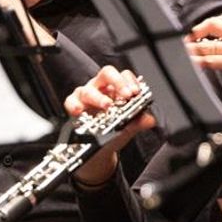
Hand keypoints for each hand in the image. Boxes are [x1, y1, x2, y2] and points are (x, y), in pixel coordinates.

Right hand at [64, 66, 156, 187]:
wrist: (101, 148)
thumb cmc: (114, 131)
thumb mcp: (128, 127)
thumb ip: (139, 122)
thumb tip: (150, 120)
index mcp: (116, 89)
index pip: (124, 76)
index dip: (130, 81)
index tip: (136, 92)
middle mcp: (101, 87)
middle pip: (107, 73)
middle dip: (117, 82)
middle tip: (126, 95)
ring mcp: (86, 95)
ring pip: (89, 89)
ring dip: (99, 97)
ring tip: (107, 105)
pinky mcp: (74, 105)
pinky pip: (71, 101)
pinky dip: (74, 105)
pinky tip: (80, 111)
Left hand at [186, 14, 221, 105]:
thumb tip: (214, 50)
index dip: (206, 24)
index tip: (195, 33)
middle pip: (213, 24)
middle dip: (195, 31)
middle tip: (184, 40)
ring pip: (208, 45)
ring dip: (191, 50)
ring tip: (181, 54)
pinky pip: (211, 59)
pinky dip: (198, 61)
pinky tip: (192, 64)